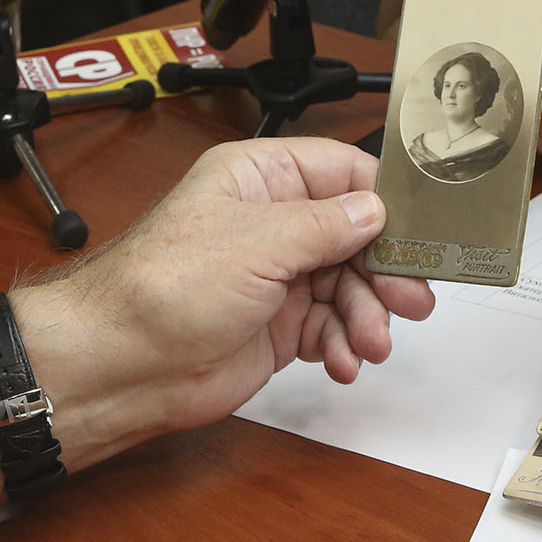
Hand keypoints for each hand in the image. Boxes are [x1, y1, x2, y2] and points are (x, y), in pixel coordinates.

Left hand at [41, 138, 433, 436]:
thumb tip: (377, 211)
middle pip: (358, 236)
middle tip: (411, 299)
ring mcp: (278, 276)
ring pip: (352, 287)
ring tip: (370, 344)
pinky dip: (345, 345)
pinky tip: (343, 361)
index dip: (385, 202)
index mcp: (262, 179)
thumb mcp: (258, 241)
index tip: (421, 231)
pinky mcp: (280, 326)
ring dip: (368, 316)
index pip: (344, 173)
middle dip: (385, 271)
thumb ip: (327, 224)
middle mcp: (273, 223)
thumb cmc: (164, 289)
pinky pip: (333, 327)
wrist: (120, 368)